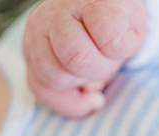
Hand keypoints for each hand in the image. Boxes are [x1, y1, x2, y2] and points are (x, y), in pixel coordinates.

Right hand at [23, 0, 147, 117]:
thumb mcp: (131, 25)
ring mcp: (36, 35)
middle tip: (104, 61)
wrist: (84, 12)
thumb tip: (92, 91)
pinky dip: (67, 100)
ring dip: (78, 82)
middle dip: (98, 69)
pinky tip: (82, 91)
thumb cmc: (111, 21)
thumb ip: (121, 49)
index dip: (120, 48)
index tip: (121, 45)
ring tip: (88, 70)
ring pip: (55, 77)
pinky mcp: (28, 58)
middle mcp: (55, 13)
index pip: (107, 29)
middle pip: (76, 58)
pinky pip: (42, 90)